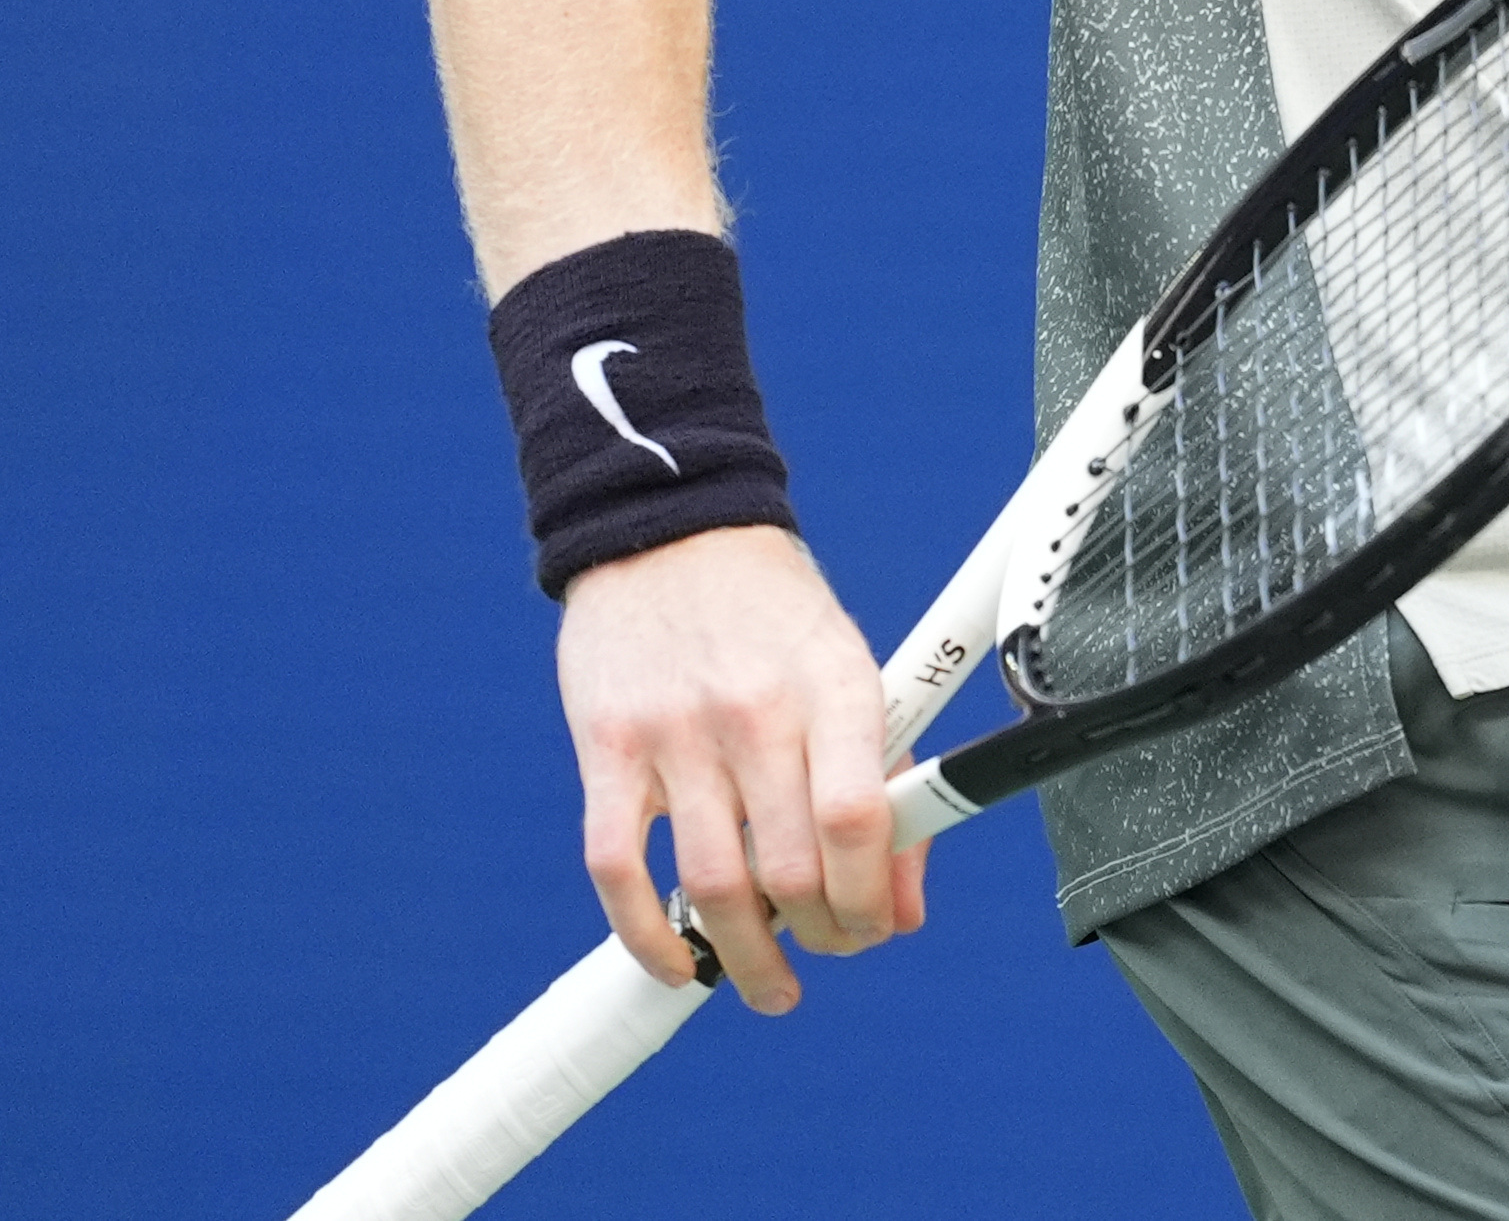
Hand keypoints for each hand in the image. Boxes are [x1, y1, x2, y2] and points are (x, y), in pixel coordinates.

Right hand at [555, 523, 924, 1011]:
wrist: (672, 527)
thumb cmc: (776, 618)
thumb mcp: (850, 673)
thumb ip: (883, 787)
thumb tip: (902, 910)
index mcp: (835, 687)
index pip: (859, 820)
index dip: (871, 899)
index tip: (876, 927)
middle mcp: (758, 712)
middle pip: (790, 870)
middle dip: (819, 936)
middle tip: (825, 946)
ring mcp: (676, 733)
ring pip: (712, 886)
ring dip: (744, 959)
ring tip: (766, 981)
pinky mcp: (607, 748)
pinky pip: (619, 870)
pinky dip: (647, 936)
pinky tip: (675, 962)